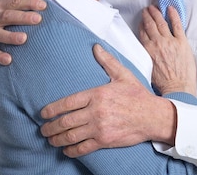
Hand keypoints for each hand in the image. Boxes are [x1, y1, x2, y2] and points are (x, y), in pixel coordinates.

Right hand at [0, 0, 45, 64]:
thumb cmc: (0, 15)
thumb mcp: (6, 2)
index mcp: (0, 4)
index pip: (15, 1)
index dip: (29, 2)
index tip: (43, 5)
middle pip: (8, 15)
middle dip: (23, 17)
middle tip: (37, 19)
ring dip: (11, 36)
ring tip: (24, 39)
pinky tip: (9, 59)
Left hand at [40, 44, 176, 156]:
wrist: (153, 116)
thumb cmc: (138, 95)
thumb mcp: (123, 75)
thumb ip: (107, 61)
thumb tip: (95, 47)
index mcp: (97, 94)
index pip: (67, 102)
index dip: (52, 110)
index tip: (43, 114)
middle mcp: (96, 112)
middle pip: (65, 121)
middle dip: (50, 127)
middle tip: (43, 129)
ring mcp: (100, 127)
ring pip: (71, 136)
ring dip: (57, 139)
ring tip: (50, 140)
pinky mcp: (105, 141)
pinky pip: (83, 148)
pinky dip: (71, 150)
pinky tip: (66, 150)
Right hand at [139, 5, 196, 94]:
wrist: (177, 87)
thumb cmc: (163, 83)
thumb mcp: (147, 68)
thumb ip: (146, 56)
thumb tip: (145, 49)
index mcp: (148, 50)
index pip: (143, 33)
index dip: (142, 25)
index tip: (142, 20)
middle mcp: (157, 43)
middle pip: (150, 25)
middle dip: (148, 15)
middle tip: (146, 10)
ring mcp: (170, 41)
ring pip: (161, 22)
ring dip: (157, 13)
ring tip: (154, 7)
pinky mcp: (182, 42)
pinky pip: (177, 24)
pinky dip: (173, 15)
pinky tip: (170, 8)